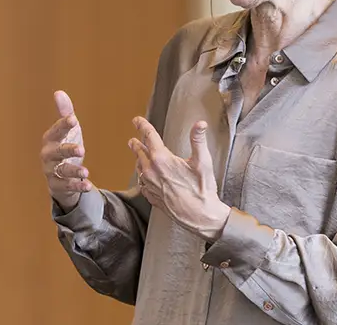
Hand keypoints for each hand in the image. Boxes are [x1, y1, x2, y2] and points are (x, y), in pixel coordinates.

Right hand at [41, 90, 92, 211]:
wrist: (59, 175)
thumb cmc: (64, 146)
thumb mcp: (68, 130)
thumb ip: (65, 112)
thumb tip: (58, 92)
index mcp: (51, 139)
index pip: (56, 130)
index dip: (63, 125)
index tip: (73, 119)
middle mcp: (48, 155)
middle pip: (57, 152)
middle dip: (68, 150)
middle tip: (82, 149)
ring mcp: (52, 171)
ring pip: (62, 171)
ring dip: (74, 171)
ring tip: (86, 171)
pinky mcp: (58, 185)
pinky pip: (67, 187)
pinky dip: (77, 186)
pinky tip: (88, 185)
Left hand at [128, 117, 229, 241]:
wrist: (200, 216)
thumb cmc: (202, 190)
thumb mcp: (203, 162)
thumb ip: (198, 140)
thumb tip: (200, 124)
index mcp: (162, 159)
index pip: (148, 136)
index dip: (142, 126)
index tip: (136, 120)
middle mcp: (151, 171)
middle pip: (139, 152)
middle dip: (137, 143)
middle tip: (133, 139)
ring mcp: (150, 185)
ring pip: (139, 168)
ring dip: (139, 159)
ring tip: (138, 155)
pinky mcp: (152, 196)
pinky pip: (142, 183)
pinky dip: (143, 176)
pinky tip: (145, 177)